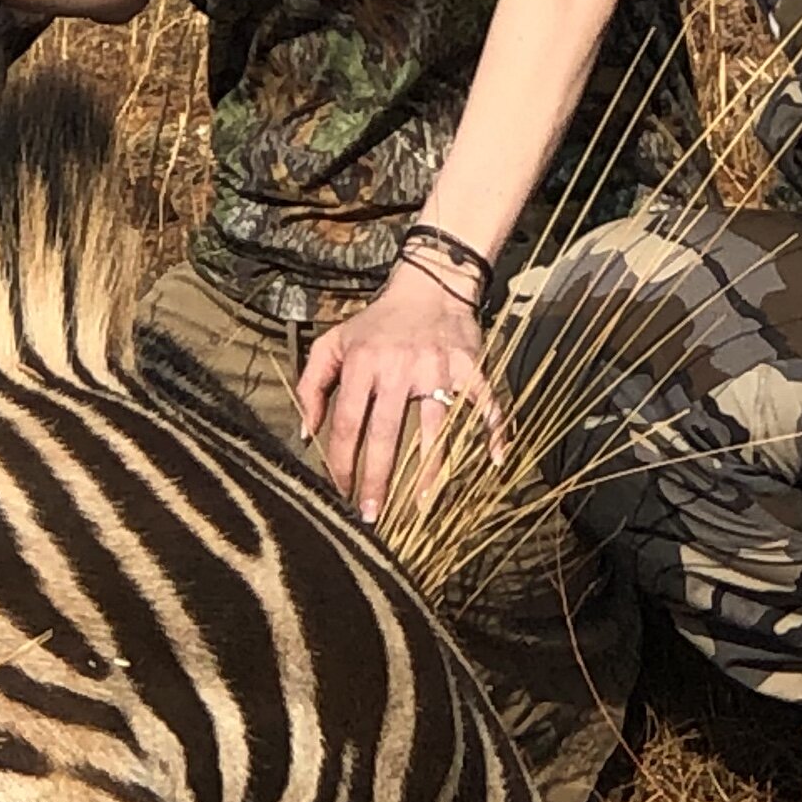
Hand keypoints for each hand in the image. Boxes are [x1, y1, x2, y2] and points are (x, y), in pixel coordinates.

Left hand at [298, 262, 501, 524]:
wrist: (429, 286)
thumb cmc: (377, 322)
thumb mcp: (333, 343)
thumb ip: (312, 385)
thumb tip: (306, 432)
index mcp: (362, 364)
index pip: (348, 424)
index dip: (342, 464)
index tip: (342, 493)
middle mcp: (398, 368)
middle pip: (386, 434)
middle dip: (378, 479)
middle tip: (374, 515)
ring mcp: (437, 368)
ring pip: (434, 427)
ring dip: (431, 470)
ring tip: (425, 505)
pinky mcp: (469, 366)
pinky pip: (485, 402)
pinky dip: (494, 429)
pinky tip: (495, 458)